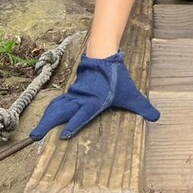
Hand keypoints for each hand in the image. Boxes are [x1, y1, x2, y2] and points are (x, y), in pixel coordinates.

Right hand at [30, 51, 159, 139]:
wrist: (104, 56)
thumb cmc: (117, 78)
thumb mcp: (131, 94)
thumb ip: (142, 107)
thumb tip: (157, 117)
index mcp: (94, 101)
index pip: (83, 114)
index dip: (74, 124)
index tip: (64, 135)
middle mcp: (81, 99)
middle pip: (61, 112)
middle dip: (48, 124)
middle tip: (35, 136)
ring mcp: (75, 95)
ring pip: (57, 107)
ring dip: (46, 119)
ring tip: (35, 131)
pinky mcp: (72, 93)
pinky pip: (59, 103)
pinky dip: (51, 111)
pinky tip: (46, 118)